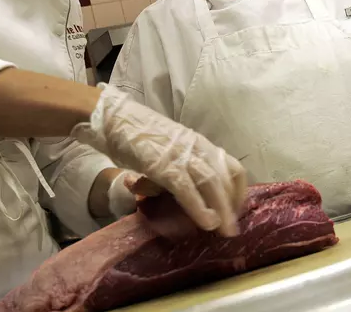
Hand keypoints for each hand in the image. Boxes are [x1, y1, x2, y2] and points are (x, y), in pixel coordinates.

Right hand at [73, 85, 247, 235]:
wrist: (113, 118)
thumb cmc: (137, 135)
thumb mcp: (168, 150)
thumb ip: (179, 169)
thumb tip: (183, 195)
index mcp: (199, 143)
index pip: (231, 166)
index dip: (237, 190)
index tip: (235, 209)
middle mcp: (196, 147)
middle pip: (225, 178)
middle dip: (232, 205)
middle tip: (232, 228)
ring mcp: (180, 155)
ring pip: (211, 183)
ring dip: (221, 209)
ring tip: (224, 230)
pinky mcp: (163, 165)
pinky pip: (186, 189)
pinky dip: (199, 207)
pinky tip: (206, 222)